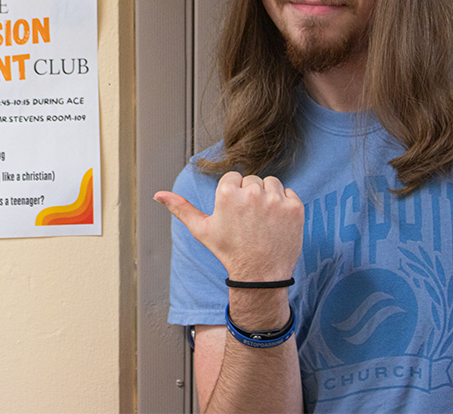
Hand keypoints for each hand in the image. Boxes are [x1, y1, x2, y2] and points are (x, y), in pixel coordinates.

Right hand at [155, 172, 303, 282]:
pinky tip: (276, 223)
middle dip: (250, 195)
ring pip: (271, 183)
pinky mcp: (294, 208)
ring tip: (262, 220)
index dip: (233, 195)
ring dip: (268, 197)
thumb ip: (180, 208)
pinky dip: (285, 205)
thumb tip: (158, 194)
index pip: (233, 178)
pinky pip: (289, 193)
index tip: (235, 213)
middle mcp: (252, 192)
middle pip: (252, 180)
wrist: (260, 275)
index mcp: (227, 194)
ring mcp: (275, 200)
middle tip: (248, 220)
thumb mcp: (201, 230)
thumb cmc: (229, 252)